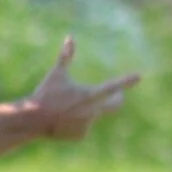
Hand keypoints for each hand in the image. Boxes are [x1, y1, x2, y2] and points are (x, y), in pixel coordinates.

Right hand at [25, 37, 140, 140]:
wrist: (33, 120)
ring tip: (67, 108)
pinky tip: (63, 121)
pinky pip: (84, 126)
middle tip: (116, 94)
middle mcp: (93, 111)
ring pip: (94, 114)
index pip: (113, 86)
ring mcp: (88, 124)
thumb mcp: (56, 74)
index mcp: (90, 94)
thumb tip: (70, 37)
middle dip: (116, 98)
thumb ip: (66, 57)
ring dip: (88, 109)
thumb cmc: (45, 94)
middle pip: (114, 104)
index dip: (126, 81)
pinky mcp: (81, 134)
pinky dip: (77, 121)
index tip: (138, 76)